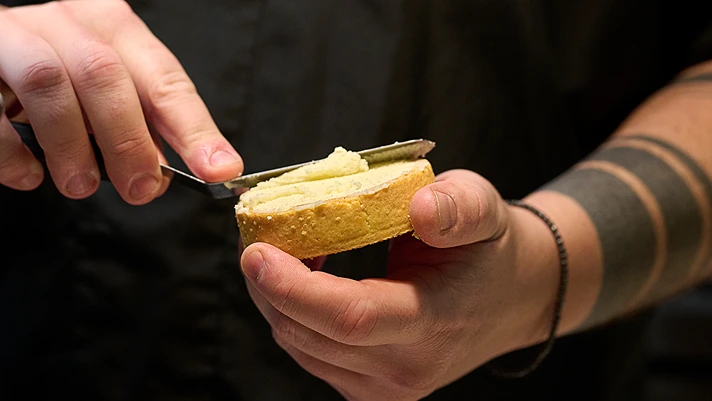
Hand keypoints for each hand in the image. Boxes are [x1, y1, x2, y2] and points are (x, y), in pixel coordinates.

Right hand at [0, 0, 242, 203]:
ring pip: (49, 82)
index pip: (163, 78)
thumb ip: (138, 123)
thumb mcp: (108, 92)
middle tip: (139, 190)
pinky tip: (28, 176)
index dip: (194, 127)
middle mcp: (66, 22)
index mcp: (112, 28)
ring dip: (71, 146)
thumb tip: (160, 174)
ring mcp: (15, 36)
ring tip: (80, 186)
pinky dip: (12, 151)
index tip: (219, 169)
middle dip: (129, 142)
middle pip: (106, 75)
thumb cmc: (60, 79)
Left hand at [240, 170, 561, 400]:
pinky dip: (291, 314)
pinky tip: (299, 278)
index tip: (256, 252)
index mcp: (434, 322)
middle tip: (253, 233)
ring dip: (273, 298)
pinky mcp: (369, 387)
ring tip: (275, 250)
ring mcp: (386, 387)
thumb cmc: (489, 248)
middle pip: (311, 334)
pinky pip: (310, 353)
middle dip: (266, 285)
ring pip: (301, 346)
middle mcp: (406, 368)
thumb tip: (421, 209)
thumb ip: (460, 208)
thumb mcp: (485, 209)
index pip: (351, 317)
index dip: (295, 287)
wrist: (510, 297)